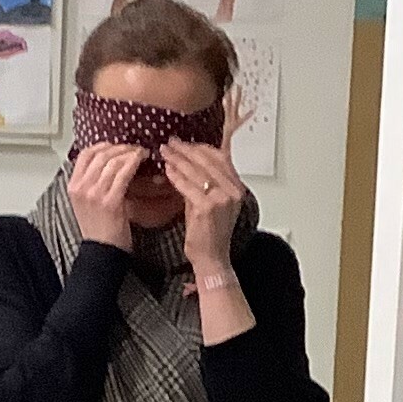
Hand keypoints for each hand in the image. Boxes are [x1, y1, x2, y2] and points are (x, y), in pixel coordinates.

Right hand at [68, 144, 142, 249]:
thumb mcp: (87, 202)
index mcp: (73, 187)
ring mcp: (95, 194)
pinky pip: (124, 173)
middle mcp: (81, 188)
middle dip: (120, 147)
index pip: (84, 155)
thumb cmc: (100, 229)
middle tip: (133, 148)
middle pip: (100, 154)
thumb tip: (108, 163)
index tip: (116, 146)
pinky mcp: (111, 201)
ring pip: (113, 161)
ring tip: (140, 153)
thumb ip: (92, 183)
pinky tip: (141, 159)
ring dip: (130, 152)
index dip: (102, 145)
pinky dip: (134, 162)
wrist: (102, 252)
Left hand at [159, 139, 246, 269]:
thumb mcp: (211, 202)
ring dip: (178, 159)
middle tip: (171, 143)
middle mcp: (233, 191)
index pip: (221, 158)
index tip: (185, 143)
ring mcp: (222, 199)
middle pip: (208, 161)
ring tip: (165, 152)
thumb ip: (204, 183)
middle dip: (186, 150)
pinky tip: (166, 169)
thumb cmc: (209, 233)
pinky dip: (175, 176)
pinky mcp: (207, 207)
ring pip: (196, 171)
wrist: (212, 258)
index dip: (201, 148)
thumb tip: (187, 163)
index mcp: (237, 188)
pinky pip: (188, 186)